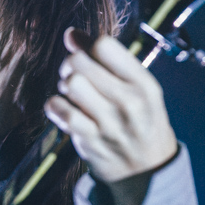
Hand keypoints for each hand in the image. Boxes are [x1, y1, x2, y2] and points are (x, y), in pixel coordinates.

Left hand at [44, 28, 177, 183]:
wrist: (148, 170)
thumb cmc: (140, 120)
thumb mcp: (138, 87)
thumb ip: (107, 59)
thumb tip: (71, 34)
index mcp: (144, 84)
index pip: (104, 46)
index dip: (88, 46)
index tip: (89, 56)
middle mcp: (129, 102)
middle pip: (80, 62)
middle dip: (71, 63)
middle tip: (75, 73)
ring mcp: (109, 123)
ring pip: (71, 84)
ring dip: (65, 85)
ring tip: (73, 92)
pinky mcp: (90, 141)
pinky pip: (60, 111)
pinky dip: (56, 106)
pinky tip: (65, 109)